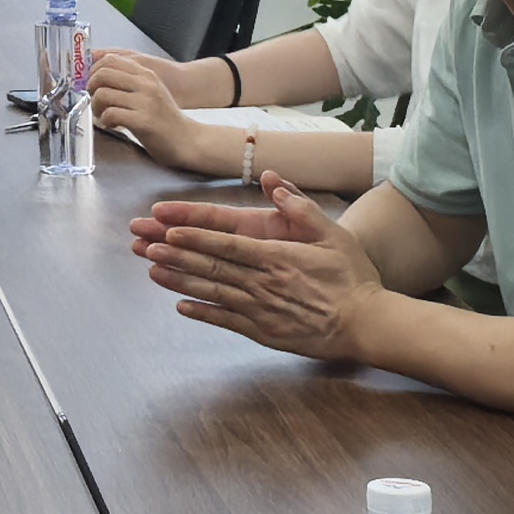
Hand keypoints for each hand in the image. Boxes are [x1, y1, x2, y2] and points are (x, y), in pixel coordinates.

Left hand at [90, 55, 240, 173]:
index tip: (92, 84)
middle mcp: (146, 84)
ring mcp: (145, 102)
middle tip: (96, 101)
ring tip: (103, 116)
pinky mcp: (143, 121)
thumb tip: (97, 74)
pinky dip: (105, 121)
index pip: (110, 59)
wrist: (187, 140)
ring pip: (102, 94)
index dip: (93, 71)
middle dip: (91, 89)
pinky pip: (110, 114)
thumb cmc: (164, 119)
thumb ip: (128, 81)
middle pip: (102, 74)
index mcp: (146, 74)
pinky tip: (113, 125)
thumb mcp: (149, 91)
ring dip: (97, 107)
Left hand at [127, 172, 386, 361]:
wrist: (368, 325)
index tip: (168, 230)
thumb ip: (301, 207)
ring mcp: (262, 310)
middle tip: (146, 247)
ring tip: (153, 272)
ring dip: (180, 282)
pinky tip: (182, 307)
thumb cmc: (353, 278)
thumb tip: (273, 180)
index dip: (194, 237)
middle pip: (212, 267)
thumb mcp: (333, 234)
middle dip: (175, 256)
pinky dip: (203, 313)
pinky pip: (227, 322)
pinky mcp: (265, 333)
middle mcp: (263, 283)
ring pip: (213, 293)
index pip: (227, 245)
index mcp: (277, 257)